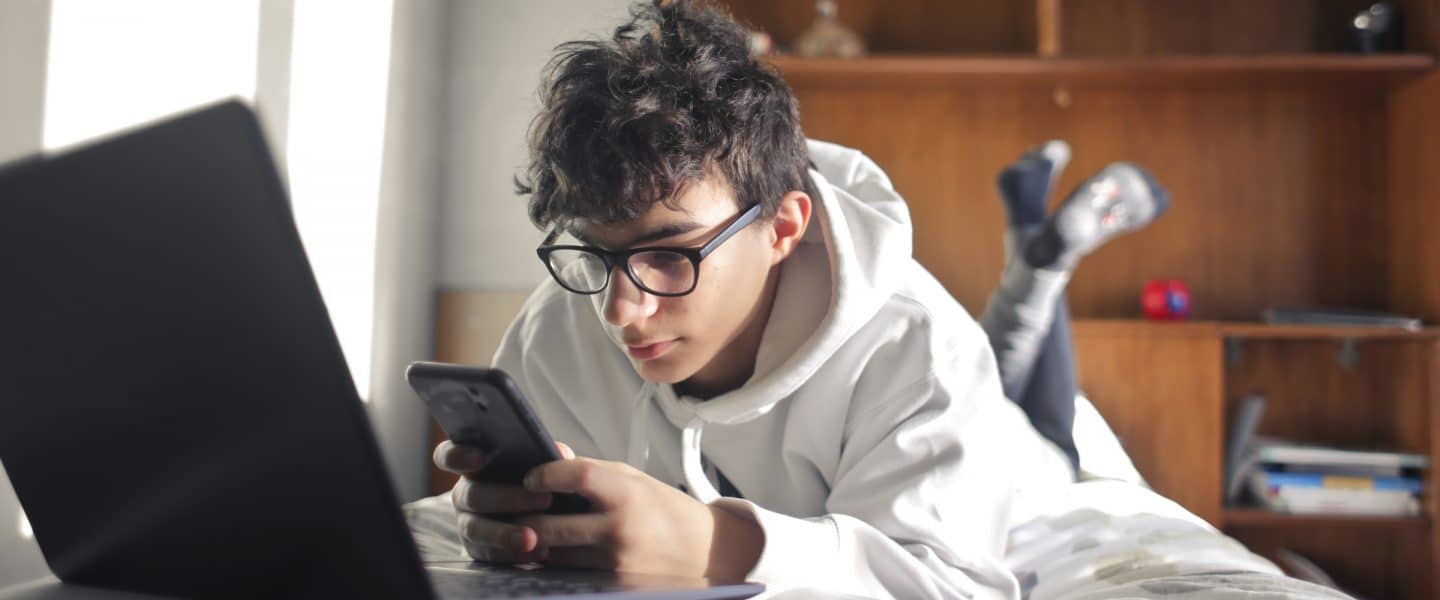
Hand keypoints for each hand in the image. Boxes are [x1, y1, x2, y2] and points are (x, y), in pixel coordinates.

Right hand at [433, 439, 571, 562]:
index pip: (449, 456)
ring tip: (532, 538)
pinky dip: (513, 555)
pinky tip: (537, 551)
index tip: (481, 457)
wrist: (547, 517)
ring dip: (504, 534)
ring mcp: (467, 523)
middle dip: (506, 498)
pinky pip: (488, 554)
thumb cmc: (538, 481)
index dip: (459, 455)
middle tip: (543, 500)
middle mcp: (465, 494)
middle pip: (472, 495)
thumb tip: (558, 453)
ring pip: (476, 528)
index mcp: (473, 466)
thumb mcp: (543, 464)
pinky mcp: (477, 550)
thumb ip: (546, 455)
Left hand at [514, 457, 762, 579]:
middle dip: (524, 518)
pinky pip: (568, 574)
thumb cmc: (665, 510)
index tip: (531, 477)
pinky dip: (554, 562)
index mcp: (627, 494)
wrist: (705, 554)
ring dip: (535, 543)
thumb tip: (552, 451)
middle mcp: (620, 530)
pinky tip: (549, 551)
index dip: (546, 474)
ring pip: (553, 555)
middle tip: (511, 510)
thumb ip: (591, 468)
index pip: (577, 476)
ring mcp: (614, 564)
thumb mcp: (634, 480)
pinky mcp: (613, 586)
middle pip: (551, 525)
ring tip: (526, 529)